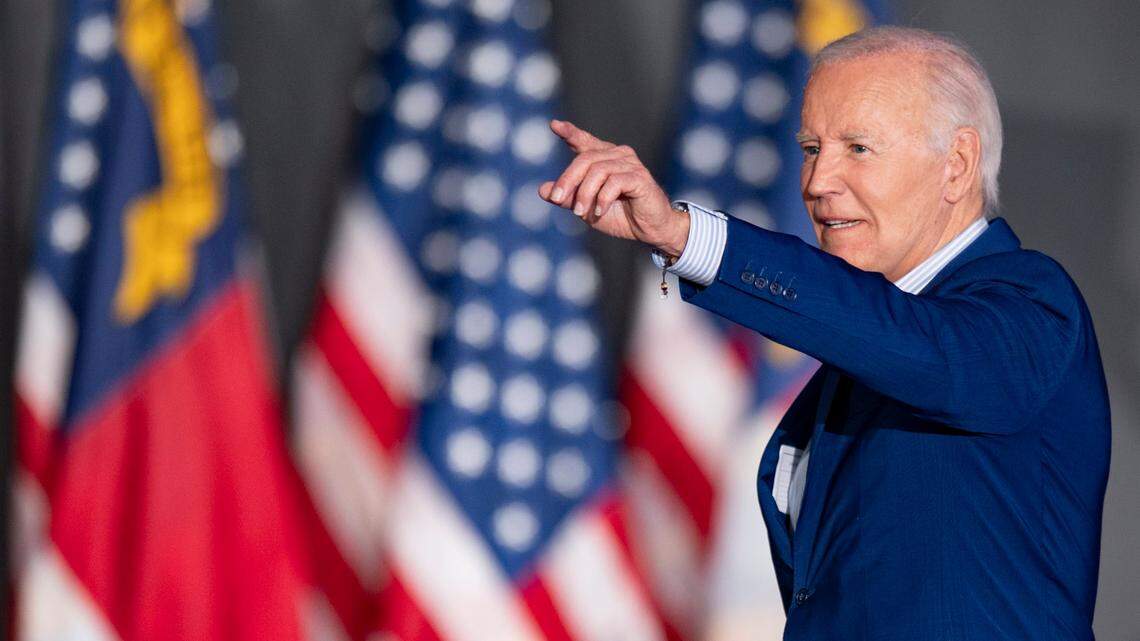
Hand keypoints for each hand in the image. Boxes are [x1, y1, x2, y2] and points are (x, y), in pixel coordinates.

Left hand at [538, 120, 689, 257]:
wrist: (649, 230)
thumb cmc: (620, 216)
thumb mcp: (587, 209)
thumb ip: (568, 198)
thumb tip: (543, 190)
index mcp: (604, 159)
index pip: (585, 142)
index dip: (571, 133)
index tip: (555, 125)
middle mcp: (618, 155)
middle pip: (585, 159)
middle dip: (568, 180)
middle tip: (558, 198)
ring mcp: (630, 164)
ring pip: (598, 171)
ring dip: (585, 193)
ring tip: (581, 213)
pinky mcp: (640, 177)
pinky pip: (614, 182)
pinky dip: (603, 198)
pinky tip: (599, 211)